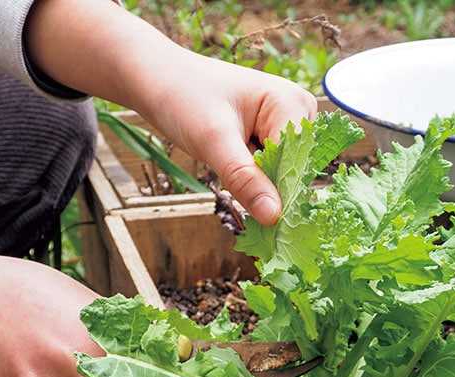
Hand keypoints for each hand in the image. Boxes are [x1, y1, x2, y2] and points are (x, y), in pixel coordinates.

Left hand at [133, 56, 316, 224]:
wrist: (156, 78)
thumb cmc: (182, 96)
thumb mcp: (213, 141)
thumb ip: (245, 179)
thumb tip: (274, 217)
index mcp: (293, 103)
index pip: (299, 163)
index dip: (281, 192)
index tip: (263, 220)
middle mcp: (298, 111)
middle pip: (294, 169)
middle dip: (269, 189)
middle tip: (238, 194)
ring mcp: (285, 123)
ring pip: (282, 173)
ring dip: (259, 186)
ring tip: (231, 174)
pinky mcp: (271, 133)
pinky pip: (271, 168)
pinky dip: (253, 180)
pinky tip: (235, 176)